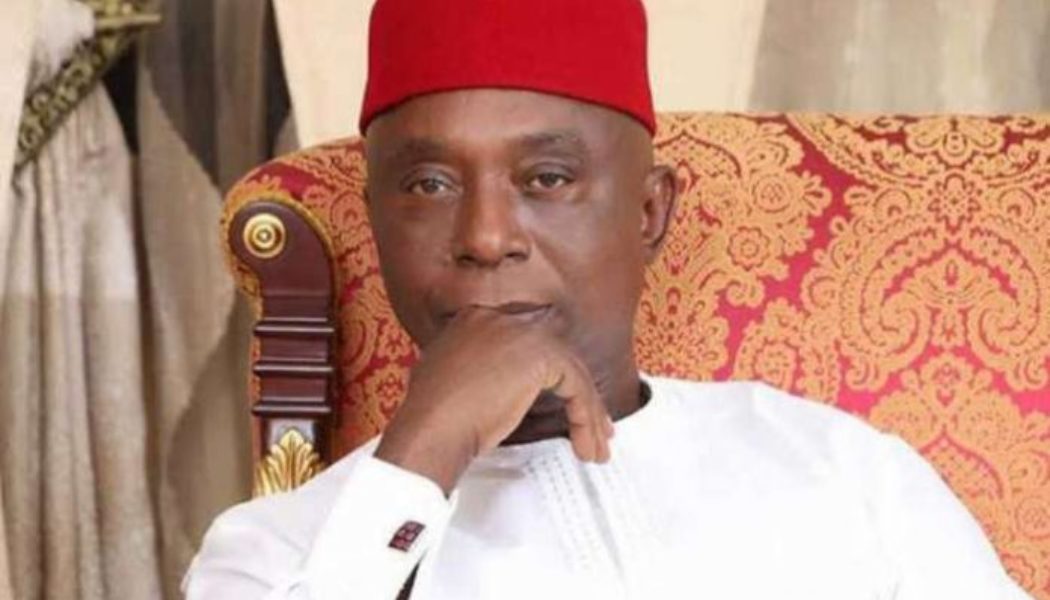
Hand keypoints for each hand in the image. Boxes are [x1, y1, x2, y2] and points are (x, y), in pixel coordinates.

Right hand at [374, 307, 613, 493]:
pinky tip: (585, 442)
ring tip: (593, 447)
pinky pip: (575, 385)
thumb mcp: (447, 380)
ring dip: (587, 413)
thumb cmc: (433, 420)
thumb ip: (473, 372)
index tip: (564, 406)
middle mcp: (498, 319)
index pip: (526, 347)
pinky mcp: (538, 354)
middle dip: (578, 396)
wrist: (431, 429)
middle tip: (592, 428)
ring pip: (569, 372)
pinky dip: (585, 415)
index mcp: (475, 321)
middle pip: (553, 357)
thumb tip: (496, 388)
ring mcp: (518, 333)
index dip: (551, 380)